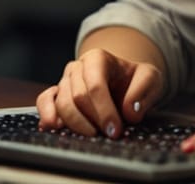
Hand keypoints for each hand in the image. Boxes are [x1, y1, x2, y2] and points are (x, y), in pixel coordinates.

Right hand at [35, 48, 163, 138]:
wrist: (124, 81)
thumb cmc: (135, 79)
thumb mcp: (150, 78)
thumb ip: (144, 90)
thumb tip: (130, 111)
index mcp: (97, 58)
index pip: (95, 85)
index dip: (104, 110)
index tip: (116, 130)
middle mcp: (77, 68)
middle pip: (77, 96)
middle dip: (93, 120)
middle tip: (109, 135)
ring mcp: (64, 81)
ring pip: (61, 103)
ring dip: (76, 124)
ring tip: (91, 136)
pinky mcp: (56, 95)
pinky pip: (44, 101)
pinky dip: (47, 115)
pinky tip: (54, 129)